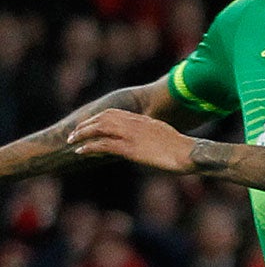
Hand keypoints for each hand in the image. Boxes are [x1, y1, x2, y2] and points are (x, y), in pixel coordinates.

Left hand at [68, 110, 195, 173]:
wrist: (190, 153)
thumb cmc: (184, 150)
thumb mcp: (168, 138)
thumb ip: (154, 137)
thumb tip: (150, 143)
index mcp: (144, 120)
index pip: (115, 113)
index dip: (99, 118)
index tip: (89, 124)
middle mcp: (135, 124)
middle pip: (103, 118)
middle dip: (87, 124)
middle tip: (74, 132)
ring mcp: (131, 135)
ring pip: (99, 128)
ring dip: (82, 134)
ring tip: (71, 140)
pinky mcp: (130, 148)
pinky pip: (103, 145)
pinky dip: (89, 147)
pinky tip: (80, 151)